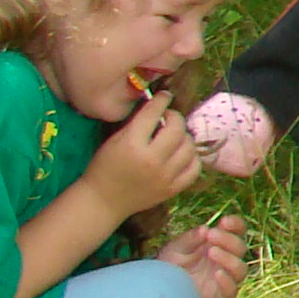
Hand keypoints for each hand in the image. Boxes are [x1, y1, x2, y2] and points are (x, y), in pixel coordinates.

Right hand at [85, 89, 201, 220]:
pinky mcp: (173, 189)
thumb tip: (158, 107)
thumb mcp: (114, 141)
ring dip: (184, 137)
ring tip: (174, 137)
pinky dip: (192, 157)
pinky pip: (195, 168)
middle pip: (177, 129)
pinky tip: (182, 154)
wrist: (103, 201)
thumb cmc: (104, 167)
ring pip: (189, 147)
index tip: (164, 96)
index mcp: (132, 144)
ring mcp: (165, 176)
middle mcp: (152, 160)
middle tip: (169, 118)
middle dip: (175, 117)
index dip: (161, 100)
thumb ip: (137, 124)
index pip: (154, 114)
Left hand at [161, 214, 249, 297]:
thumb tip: (205, 228)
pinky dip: (227, 281)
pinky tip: (217, 273)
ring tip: (211, 251)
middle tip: (211, 234)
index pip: (238, 231)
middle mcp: (226, 259)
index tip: (225, 221)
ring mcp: (225, 278)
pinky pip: (232, 290)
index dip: (236, 225)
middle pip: (241, 248)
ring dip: (230, 258)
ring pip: (241, 269)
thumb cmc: (171, 264)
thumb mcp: (176, 247)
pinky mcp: (220, 295)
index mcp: (220, 243)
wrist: (160, 287)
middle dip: (228, 239)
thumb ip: (191, 238)